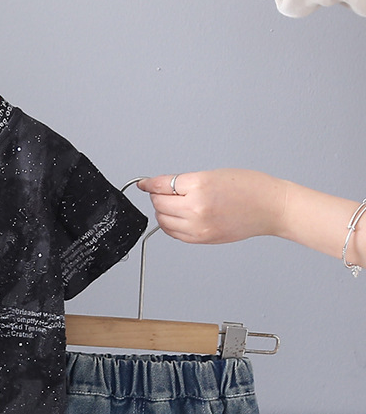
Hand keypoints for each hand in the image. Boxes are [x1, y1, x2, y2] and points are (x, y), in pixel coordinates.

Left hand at [136, 169, 287, 244]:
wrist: (271, 208)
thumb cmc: (251, 188)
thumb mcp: (214, 174)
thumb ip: (186, 182)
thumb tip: (162, 186)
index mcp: (200, 186)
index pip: (162, 185)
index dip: (150, 184)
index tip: (143, 184)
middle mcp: (197, 208)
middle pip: (159, 203)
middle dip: (158, 197)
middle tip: (164, 192)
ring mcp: (198, 227)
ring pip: (163, 220)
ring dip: (163, 212)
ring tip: (174, 204)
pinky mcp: (202, 239)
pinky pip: (174, 234)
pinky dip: (171, 225)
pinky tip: (178, 217)